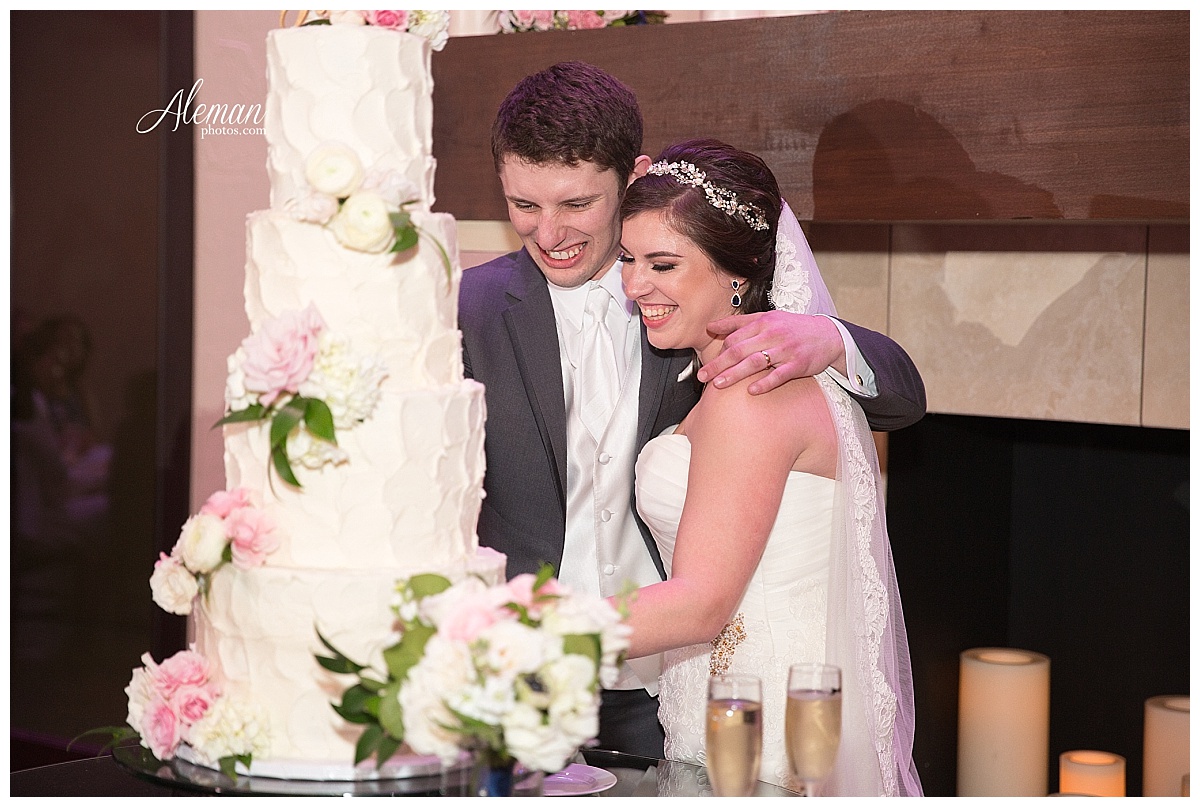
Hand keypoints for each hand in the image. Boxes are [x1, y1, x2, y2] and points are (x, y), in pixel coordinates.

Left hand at [698, 311, 846, 394]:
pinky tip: (752, 391)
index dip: (719, 352)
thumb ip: (738, 323)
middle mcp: (772, 334)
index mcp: (763, 323)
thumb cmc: (793, 328)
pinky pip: (779, 374)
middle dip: (718, 364)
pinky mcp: (798, 364)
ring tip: (718, 384)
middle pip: (739, 350)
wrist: (829, 335)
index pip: (734, 338)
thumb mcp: (767, 319)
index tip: (707, 365)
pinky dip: (765, 382)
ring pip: (755, 362)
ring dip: (734, 374)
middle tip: (702, 376)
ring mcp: (785, 350)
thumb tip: (711, 327)